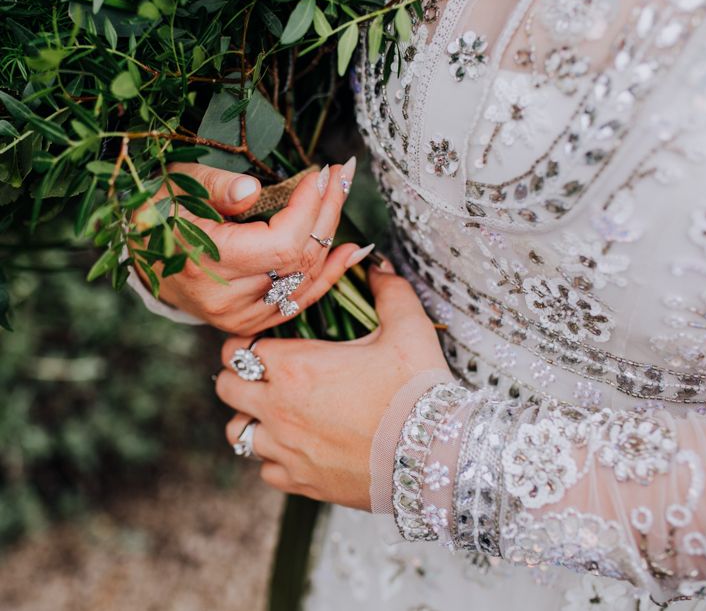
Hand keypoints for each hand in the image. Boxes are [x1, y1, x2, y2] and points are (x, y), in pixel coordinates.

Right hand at [132, 157, 367, 334]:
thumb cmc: (159, 215)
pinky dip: (328, 274)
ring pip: (306, 279)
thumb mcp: (178, 187)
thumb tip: (253, 190)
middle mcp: (226, 299)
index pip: (281, 242)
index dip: (309, 208)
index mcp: (205, 262)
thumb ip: (215, 187)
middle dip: (327, 212)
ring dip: (331, 236)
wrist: (144, 260)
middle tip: (342, 175)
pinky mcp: (250, 322)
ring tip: (342, 195)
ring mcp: (240, 316)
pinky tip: (350, 250)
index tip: (322, 173)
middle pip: (299, 258)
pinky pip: (300, 300)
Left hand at [214, 262, 447, 509]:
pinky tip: (298, 445)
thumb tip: (376, 268)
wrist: (434, 456)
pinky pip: (265, 469)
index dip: (246, 341)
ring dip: (251, 417)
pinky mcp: (301, 483)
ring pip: (237, 432)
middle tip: (265, 373)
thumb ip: (388, 291)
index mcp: (295, 367)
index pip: (237, 348)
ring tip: (276, 411)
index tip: (264, 343)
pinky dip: (274, 457)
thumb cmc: (417, 391)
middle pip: (226, 387)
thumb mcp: (408, 329)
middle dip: (240, 375)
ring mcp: (286, 450)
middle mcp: (279, 409)